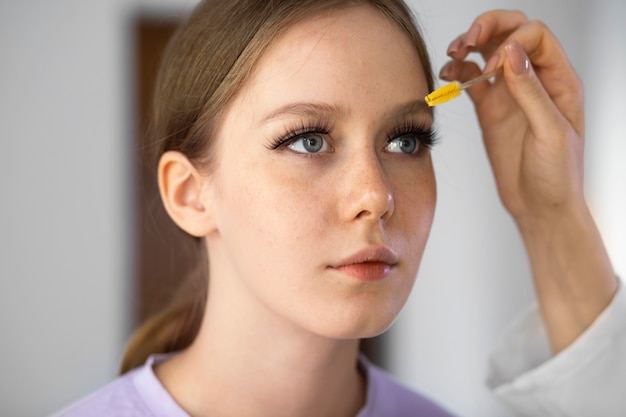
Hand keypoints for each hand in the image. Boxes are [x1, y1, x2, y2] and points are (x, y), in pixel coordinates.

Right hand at [441, 10, 616, 353]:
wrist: (539, 206)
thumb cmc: (557, 175)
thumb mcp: (550, 132)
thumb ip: (530, 92)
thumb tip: (511, 54)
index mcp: (558, 80)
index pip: (535, 36)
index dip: (513, 41)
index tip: (496, 66)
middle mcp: (534, 81)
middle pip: (512, 33)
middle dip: (488, 28)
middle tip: (468, 40)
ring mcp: (509, 93)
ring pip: (489, 52)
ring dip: (469, 45)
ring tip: (454, 52)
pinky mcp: (489, 109)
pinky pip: (472, 79)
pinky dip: (458, 71)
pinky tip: (448, 75)